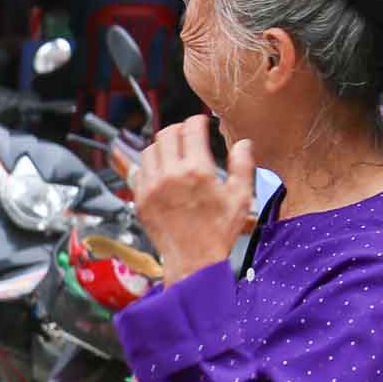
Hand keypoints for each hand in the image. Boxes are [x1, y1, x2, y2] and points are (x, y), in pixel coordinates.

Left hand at [134, 115, 254, 286]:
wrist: (193, 261)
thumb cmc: (217, 233)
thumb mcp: (240, 198)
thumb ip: (242, 166)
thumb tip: (242, 144)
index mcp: (197, 171)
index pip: (191, 129)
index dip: (198, 120)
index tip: (202, 122)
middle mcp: (170, 175)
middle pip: (167, 133)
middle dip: (179, 129)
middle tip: (188, 134)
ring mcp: (152, 186)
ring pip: (150, 148)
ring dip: (163, 145)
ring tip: (174, 151)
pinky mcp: (140, 198)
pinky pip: (139, 169)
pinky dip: (150, 164)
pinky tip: (162, 170)